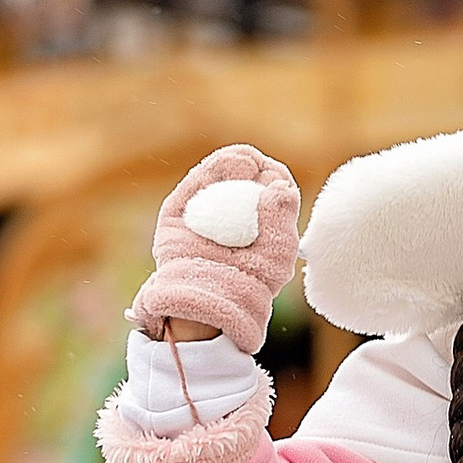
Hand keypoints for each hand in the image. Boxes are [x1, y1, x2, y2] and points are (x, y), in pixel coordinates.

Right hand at [129, 147, 301, 352]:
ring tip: (247, 164)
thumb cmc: (251, 281)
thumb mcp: (278, 250)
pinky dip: (214, 169)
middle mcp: (233, 210)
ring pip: (221, 171)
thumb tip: (282, 186)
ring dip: (237, 161)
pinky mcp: (179, 210)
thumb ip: (282, 217)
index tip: (278, 179)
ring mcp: (205, 207)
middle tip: (261, 169)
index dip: (275, 175)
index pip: (269, 185)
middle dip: (257, 166)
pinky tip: (230, 167)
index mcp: (259, 218)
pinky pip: (196, 182)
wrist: (213, 300)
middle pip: (246, 174)